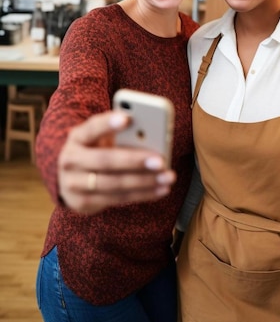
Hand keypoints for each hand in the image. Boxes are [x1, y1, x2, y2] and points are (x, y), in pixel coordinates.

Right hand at [57, 111, 175, 214]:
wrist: (69, 177)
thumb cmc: (96, 149)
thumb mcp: (101, 137)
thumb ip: (121, 134)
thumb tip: (152, 136)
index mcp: (77, 137)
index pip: (92, 128)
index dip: (108, 123)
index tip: (127, 118)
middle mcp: (70, 160)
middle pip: (105, 161)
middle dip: (134, 161)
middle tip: (160, 160)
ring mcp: (73, 184)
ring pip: (114, 184)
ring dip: (144, 181)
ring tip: (167, 177)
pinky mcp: (83, 203)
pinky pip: (118, 199)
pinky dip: (143, 194)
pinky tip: (161, 189)